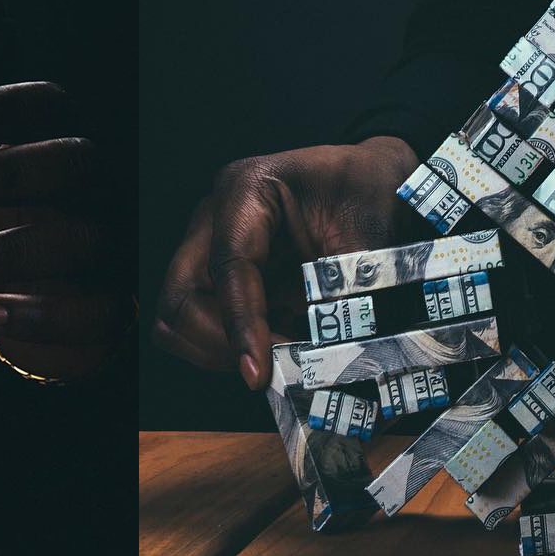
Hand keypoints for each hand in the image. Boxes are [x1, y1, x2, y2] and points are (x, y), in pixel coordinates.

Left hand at [0, 82, 127, 380]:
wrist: (55, 303)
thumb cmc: (4, 227)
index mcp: (59, 143)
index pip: (47, 106)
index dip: (0, 108)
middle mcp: (95, 188)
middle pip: (69, 162)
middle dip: (3, 173)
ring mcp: (109, 245)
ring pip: (78, 239)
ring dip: (5, 250)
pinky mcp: (112, 306)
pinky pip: (90, 310)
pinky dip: (38, 315)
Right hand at [153, 136, 417, 389]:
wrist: (374, 182)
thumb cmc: (370, 196)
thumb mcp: (371, 240)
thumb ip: (347, 295)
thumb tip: (329, 360)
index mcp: (249, 189)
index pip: (227, 266)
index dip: (240, 325)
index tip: (259, 373)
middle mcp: (217, 216)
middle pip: (180, 298)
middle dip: (219, 343)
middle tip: (269, 368)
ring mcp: (212, 246)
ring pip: (180, 317)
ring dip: (222, 350)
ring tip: (279, 359)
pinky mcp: (221, 275)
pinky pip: (203, 324)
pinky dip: (233, 347)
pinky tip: (278, 349)